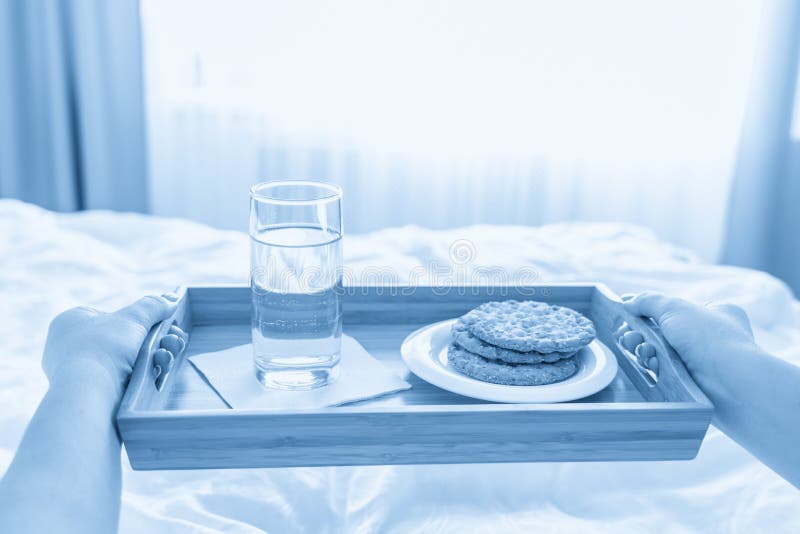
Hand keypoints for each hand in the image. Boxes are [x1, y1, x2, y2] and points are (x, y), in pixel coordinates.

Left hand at [42, 294, 185, 396]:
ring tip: (169, 352)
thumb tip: (172, 297)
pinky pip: (127, 378)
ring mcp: (84, 372)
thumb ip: (154, 306)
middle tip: (174, 338)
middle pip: (127, 338)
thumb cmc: (104, 348)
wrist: (91, 393)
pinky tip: (161, 367)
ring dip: (157, 354)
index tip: (163, 322)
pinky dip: (147, 371)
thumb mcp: (133, 317)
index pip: (111, 316)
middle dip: (157, 338)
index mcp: (71, 323)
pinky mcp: (96, 393)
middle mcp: (72, 347)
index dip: (140, 319)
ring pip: (131, 359)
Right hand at [623, 291, 756, 383]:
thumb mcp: (675, 308)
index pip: (675, 308)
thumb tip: (627, 302)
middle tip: (627, 335)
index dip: (649, 310)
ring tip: (640, 349)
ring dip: (645, 348)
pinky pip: (665, 369)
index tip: (627, 311)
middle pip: (662, 330)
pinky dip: (655, 365)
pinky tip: (653, 363)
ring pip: (660, 350)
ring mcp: (701, 359)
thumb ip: (648, 301)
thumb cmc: (711, 339)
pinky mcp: (692, 380)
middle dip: (641, 332)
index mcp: (715, 312)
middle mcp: (709, 335)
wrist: (731, 383)